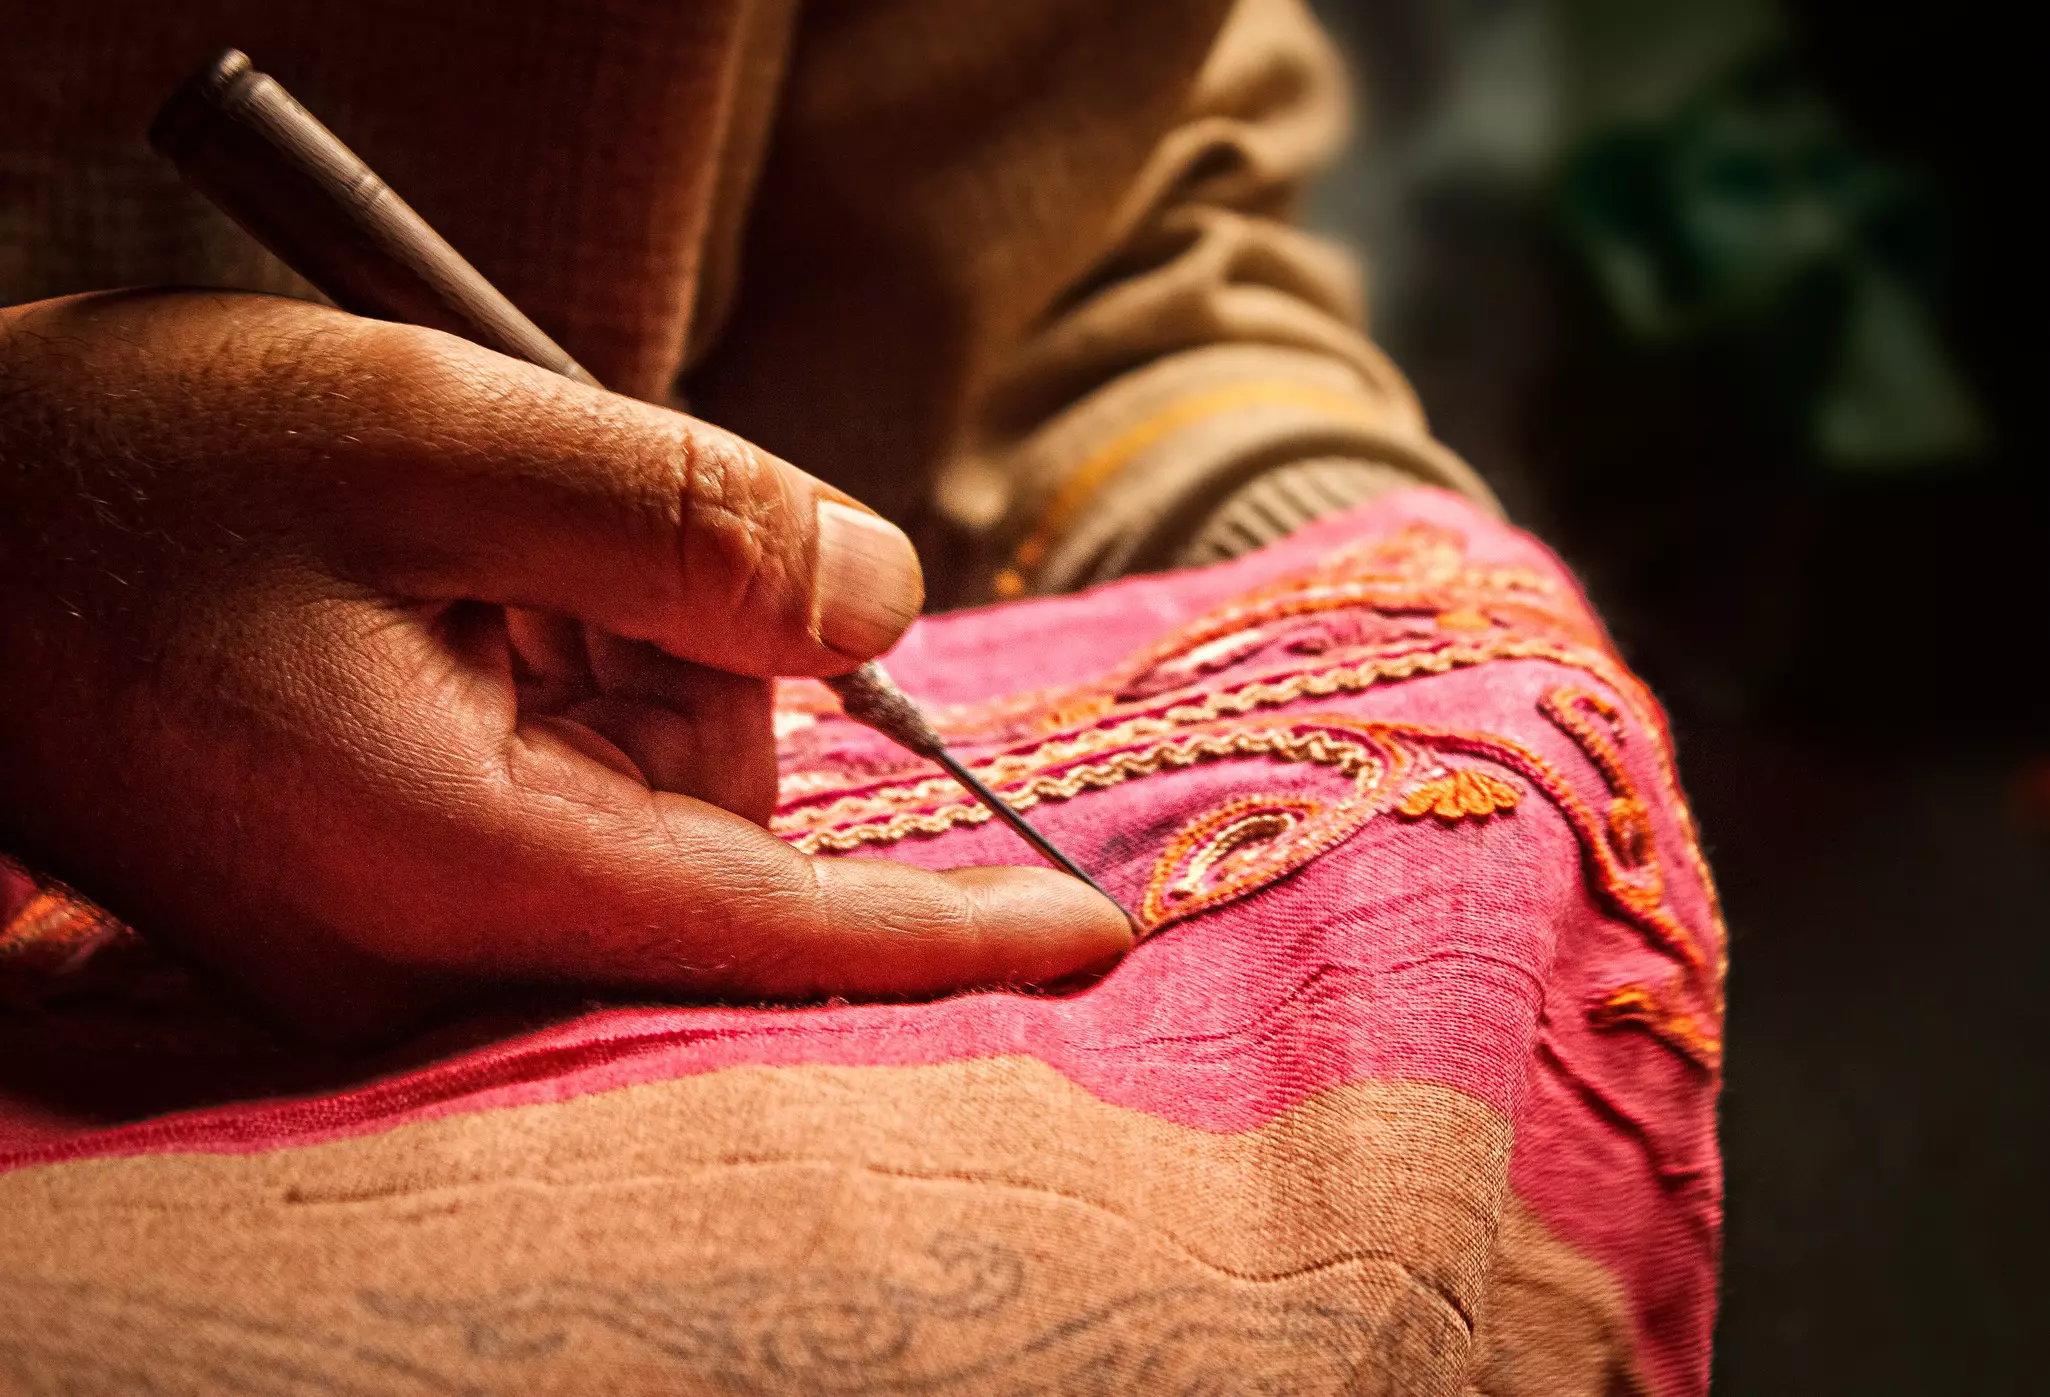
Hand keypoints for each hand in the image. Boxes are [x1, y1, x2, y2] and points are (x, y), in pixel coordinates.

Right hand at [0, 290, 1128, 1037]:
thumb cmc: (142, 471)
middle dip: (700, 652)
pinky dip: (563, 667)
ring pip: (655, 786)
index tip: (1097, 940)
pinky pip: (574, 785)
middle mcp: (428, 941)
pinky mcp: (386, 890)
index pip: (768, 926)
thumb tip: (887, 603)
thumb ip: (692, 522)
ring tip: (458, 555)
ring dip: (618, 640)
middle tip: (540, 531)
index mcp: (448, 862)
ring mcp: (399, 929)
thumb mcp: (434, 433)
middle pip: (716, 815)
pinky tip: (449, 599)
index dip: (950, 934)